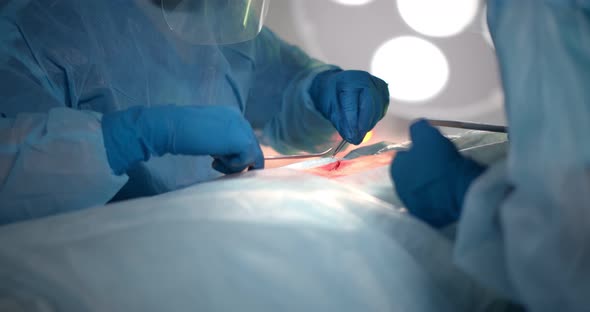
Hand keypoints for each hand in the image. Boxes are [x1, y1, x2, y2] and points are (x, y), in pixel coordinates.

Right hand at [102, 105, 263, 174]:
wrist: (172, 126)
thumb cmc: (183, 132)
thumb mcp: (208, 135)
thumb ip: (222, 141)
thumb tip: (232, 155)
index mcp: (232, 115)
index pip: (244, 138)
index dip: (234, 154)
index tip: (217, 159)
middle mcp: (241, 119)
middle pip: (252, 147)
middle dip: (237, 161)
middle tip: (215, 163)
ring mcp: (243, 129)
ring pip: (252, 155)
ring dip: (234, 165)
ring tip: (214, 162)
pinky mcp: (242, 140)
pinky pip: (248, 160)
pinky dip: (232, 165)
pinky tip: (214, 160)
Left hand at [311, 70, 388, 144]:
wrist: (337, 84)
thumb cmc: (331, 95)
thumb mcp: (329, 108)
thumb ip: (341, 122)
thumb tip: (353, 137)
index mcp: (349, 81)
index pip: (352, 105)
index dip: (352, 124)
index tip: (351, 138)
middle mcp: (365, 79)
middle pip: (369, 107)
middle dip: (363, 126)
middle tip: (356, 140)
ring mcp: (377, 84)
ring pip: (377, 111)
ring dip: (367, 124)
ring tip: (357, 130)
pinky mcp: (384, 91)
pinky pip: (381, 110)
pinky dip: (373, 119)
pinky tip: (364, 121)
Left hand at [391, 119, 485, 227]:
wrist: (458, 192)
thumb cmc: (440, 161)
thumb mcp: (427, 134)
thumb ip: (417, 128)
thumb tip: (415, 127)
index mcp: (396, 167)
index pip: (404, 157)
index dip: (418, 153)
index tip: (432, 153)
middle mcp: (398, 187)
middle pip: (411, 174)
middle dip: (421, 171)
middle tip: (439, 167)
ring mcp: (411, 204)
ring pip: (419, 190)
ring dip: (428, 186)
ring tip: (446, 182)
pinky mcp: (425, 217)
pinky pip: (429, 205)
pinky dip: (435, 201)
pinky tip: (447, 196)